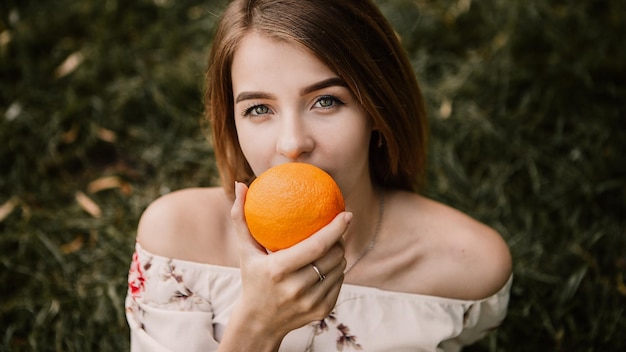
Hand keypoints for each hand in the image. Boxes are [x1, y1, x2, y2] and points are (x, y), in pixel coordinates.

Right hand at [225, 181, 349, 346]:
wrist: (258, 322)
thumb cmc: (252, 278)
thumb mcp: (244, 250)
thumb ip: (241, 217)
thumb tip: (241, 185)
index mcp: (278, 270)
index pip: (316, 246)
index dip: (336, 229)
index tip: (347, 214)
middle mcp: (296, 288)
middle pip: (333, 256)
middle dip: (340, 239)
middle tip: (338, 228)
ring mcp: (310, 302)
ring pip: (339, 269)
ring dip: (340, 254)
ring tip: (335, 244)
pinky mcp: (321, 312)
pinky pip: (339, 283)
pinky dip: (337, 271)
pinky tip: (331, 264)